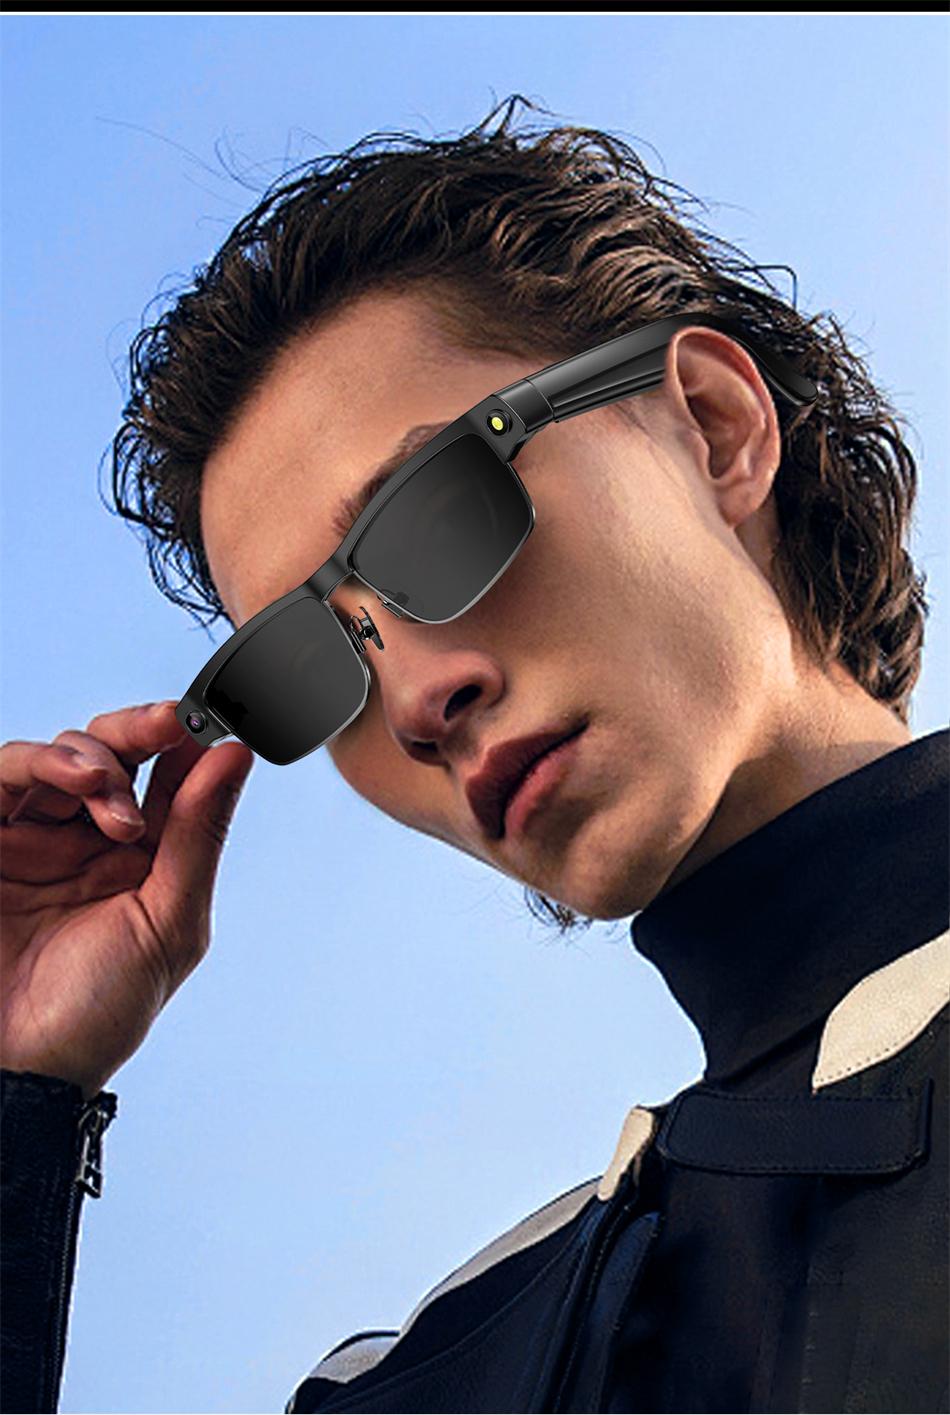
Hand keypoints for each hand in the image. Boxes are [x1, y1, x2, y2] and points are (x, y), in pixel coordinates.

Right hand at [0, 701, 253, 1099]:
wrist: (22, 1069)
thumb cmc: (100, 1012)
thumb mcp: (168, 924)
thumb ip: (198, 837)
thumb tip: (234, 757)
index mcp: (146, 856)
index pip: (171, 777)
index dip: (192, 740)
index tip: (217, 714)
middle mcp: (91, 838)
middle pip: (115, 751)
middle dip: (143, 729)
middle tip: (170, 723)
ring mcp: (36, 836)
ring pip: (62, 756)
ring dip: (95, 754)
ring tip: (109, 787)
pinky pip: (6, 778)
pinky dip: (40, 762)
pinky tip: (81, 780)